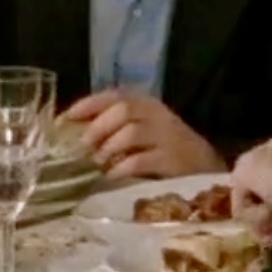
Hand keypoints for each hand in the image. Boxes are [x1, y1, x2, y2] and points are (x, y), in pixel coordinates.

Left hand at [62, 90, 223, 178]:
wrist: (206, 171)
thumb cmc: (166, 150)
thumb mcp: (143, 131)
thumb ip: (115, 127)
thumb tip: (74, 133)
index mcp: (148, 105)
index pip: (115, 95)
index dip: (88, 104)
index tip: (65, 118)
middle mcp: (159, 116)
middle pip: (123, 110)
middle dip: (97, 128)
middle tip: (82, 147)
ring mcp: (168, 138)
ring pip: (131, 133)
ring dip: (108, 148)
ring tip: (97, 163)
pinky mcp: (173, 162)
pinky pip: (141, 161)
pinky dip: (121, 168)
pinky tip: (111, 176)